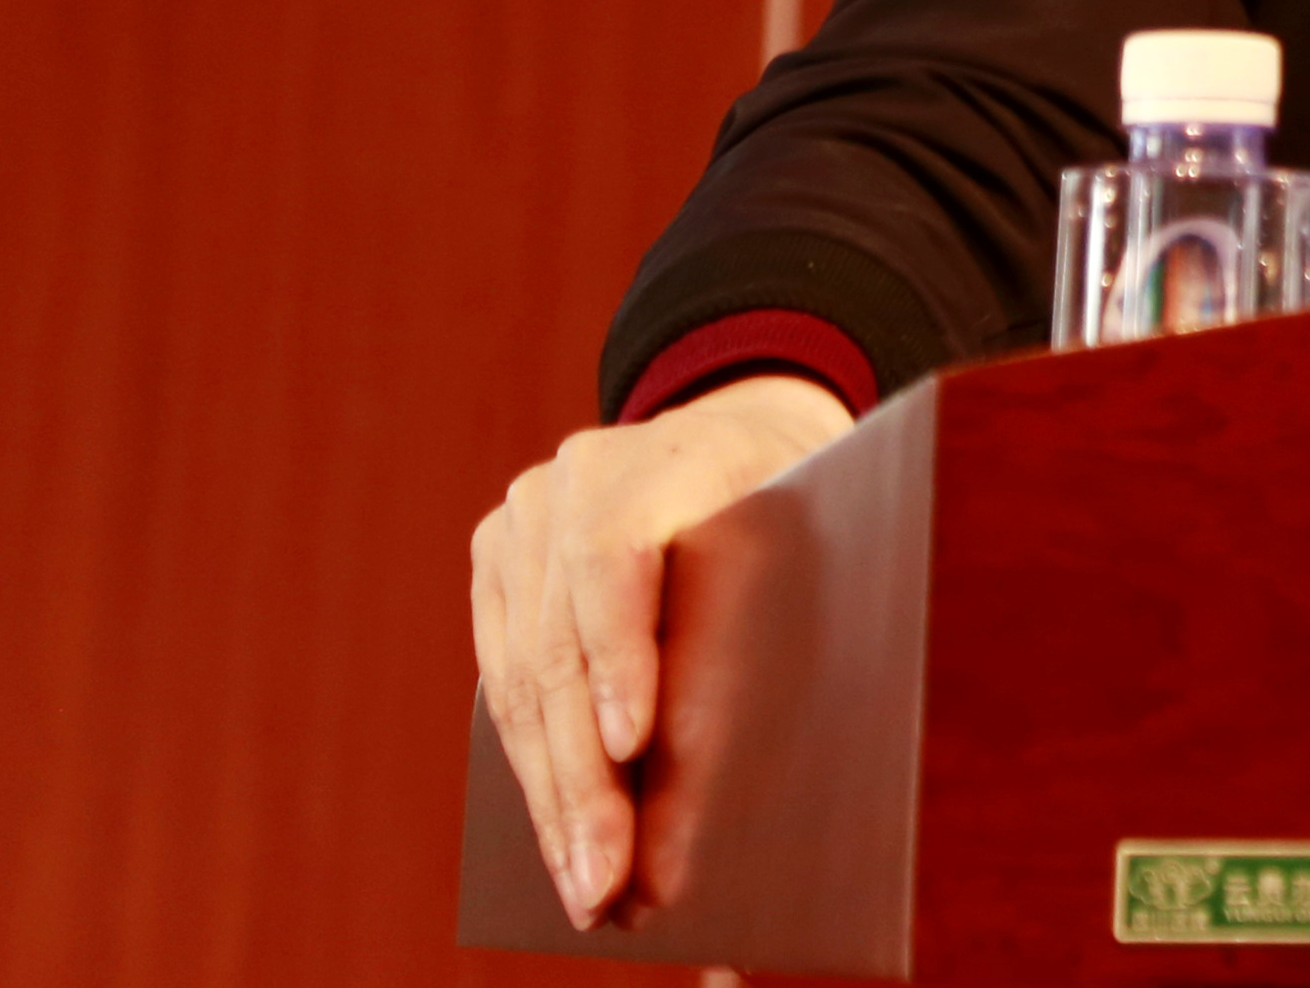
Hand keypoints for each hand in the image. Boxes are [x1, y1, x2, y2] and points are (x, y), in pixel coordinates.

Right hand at [466, 372, 850, 927]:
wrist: (746, 424)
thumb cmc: (801, 490)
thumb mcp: (813, 523)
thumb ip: (762, 617)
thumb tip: (723, 766)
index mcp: (658, 455)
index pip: (614, 559)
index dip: (618, 656)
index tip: (628, 744)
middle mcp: (569, 483)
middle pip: (560, 643)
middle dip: (582, 778)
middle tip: (604, 877)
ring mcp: (521, 522)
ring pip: (522, 681)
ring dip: (553, 796)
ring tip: (585, 884)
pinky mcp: (497, 564)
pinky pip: (505, 682)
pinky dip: (537, 766)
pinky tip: (561, 834)